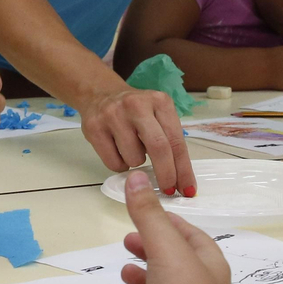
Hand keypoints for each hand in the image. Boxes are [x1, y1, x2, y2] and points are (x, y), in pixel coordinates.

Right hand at [80, 85, 195, 197]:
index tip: (188, 188)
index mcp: (159, 101)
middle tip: (169, 190)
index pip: (176, 140)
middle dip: (166, 174)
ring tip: (132, 148)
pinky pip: (114, 163)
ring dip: (137, 163)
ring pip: (134, 159)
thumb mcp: (158, 114)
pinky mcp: (94, 128)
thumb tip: (179, 177)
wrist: (100, 94)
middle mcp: (137, 105)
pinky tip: (119, 151)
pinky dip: (121, 165)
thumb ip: (169, 139)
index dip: (183, 168)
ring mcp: (113, 115)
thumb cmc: (135, 111)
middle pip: (158, 148)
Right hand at [116, 173, 231, 283]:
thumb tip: (136, 177)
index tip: (149, 216)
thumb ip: (147, 213)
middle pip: (179, 266)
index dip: (172, 225)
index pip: (195, 239)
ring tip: (125, 270)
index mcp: (212, 269)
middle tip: (127, 241)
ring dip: (146, 279)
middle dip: (154, 251)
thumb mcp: (164, 246)